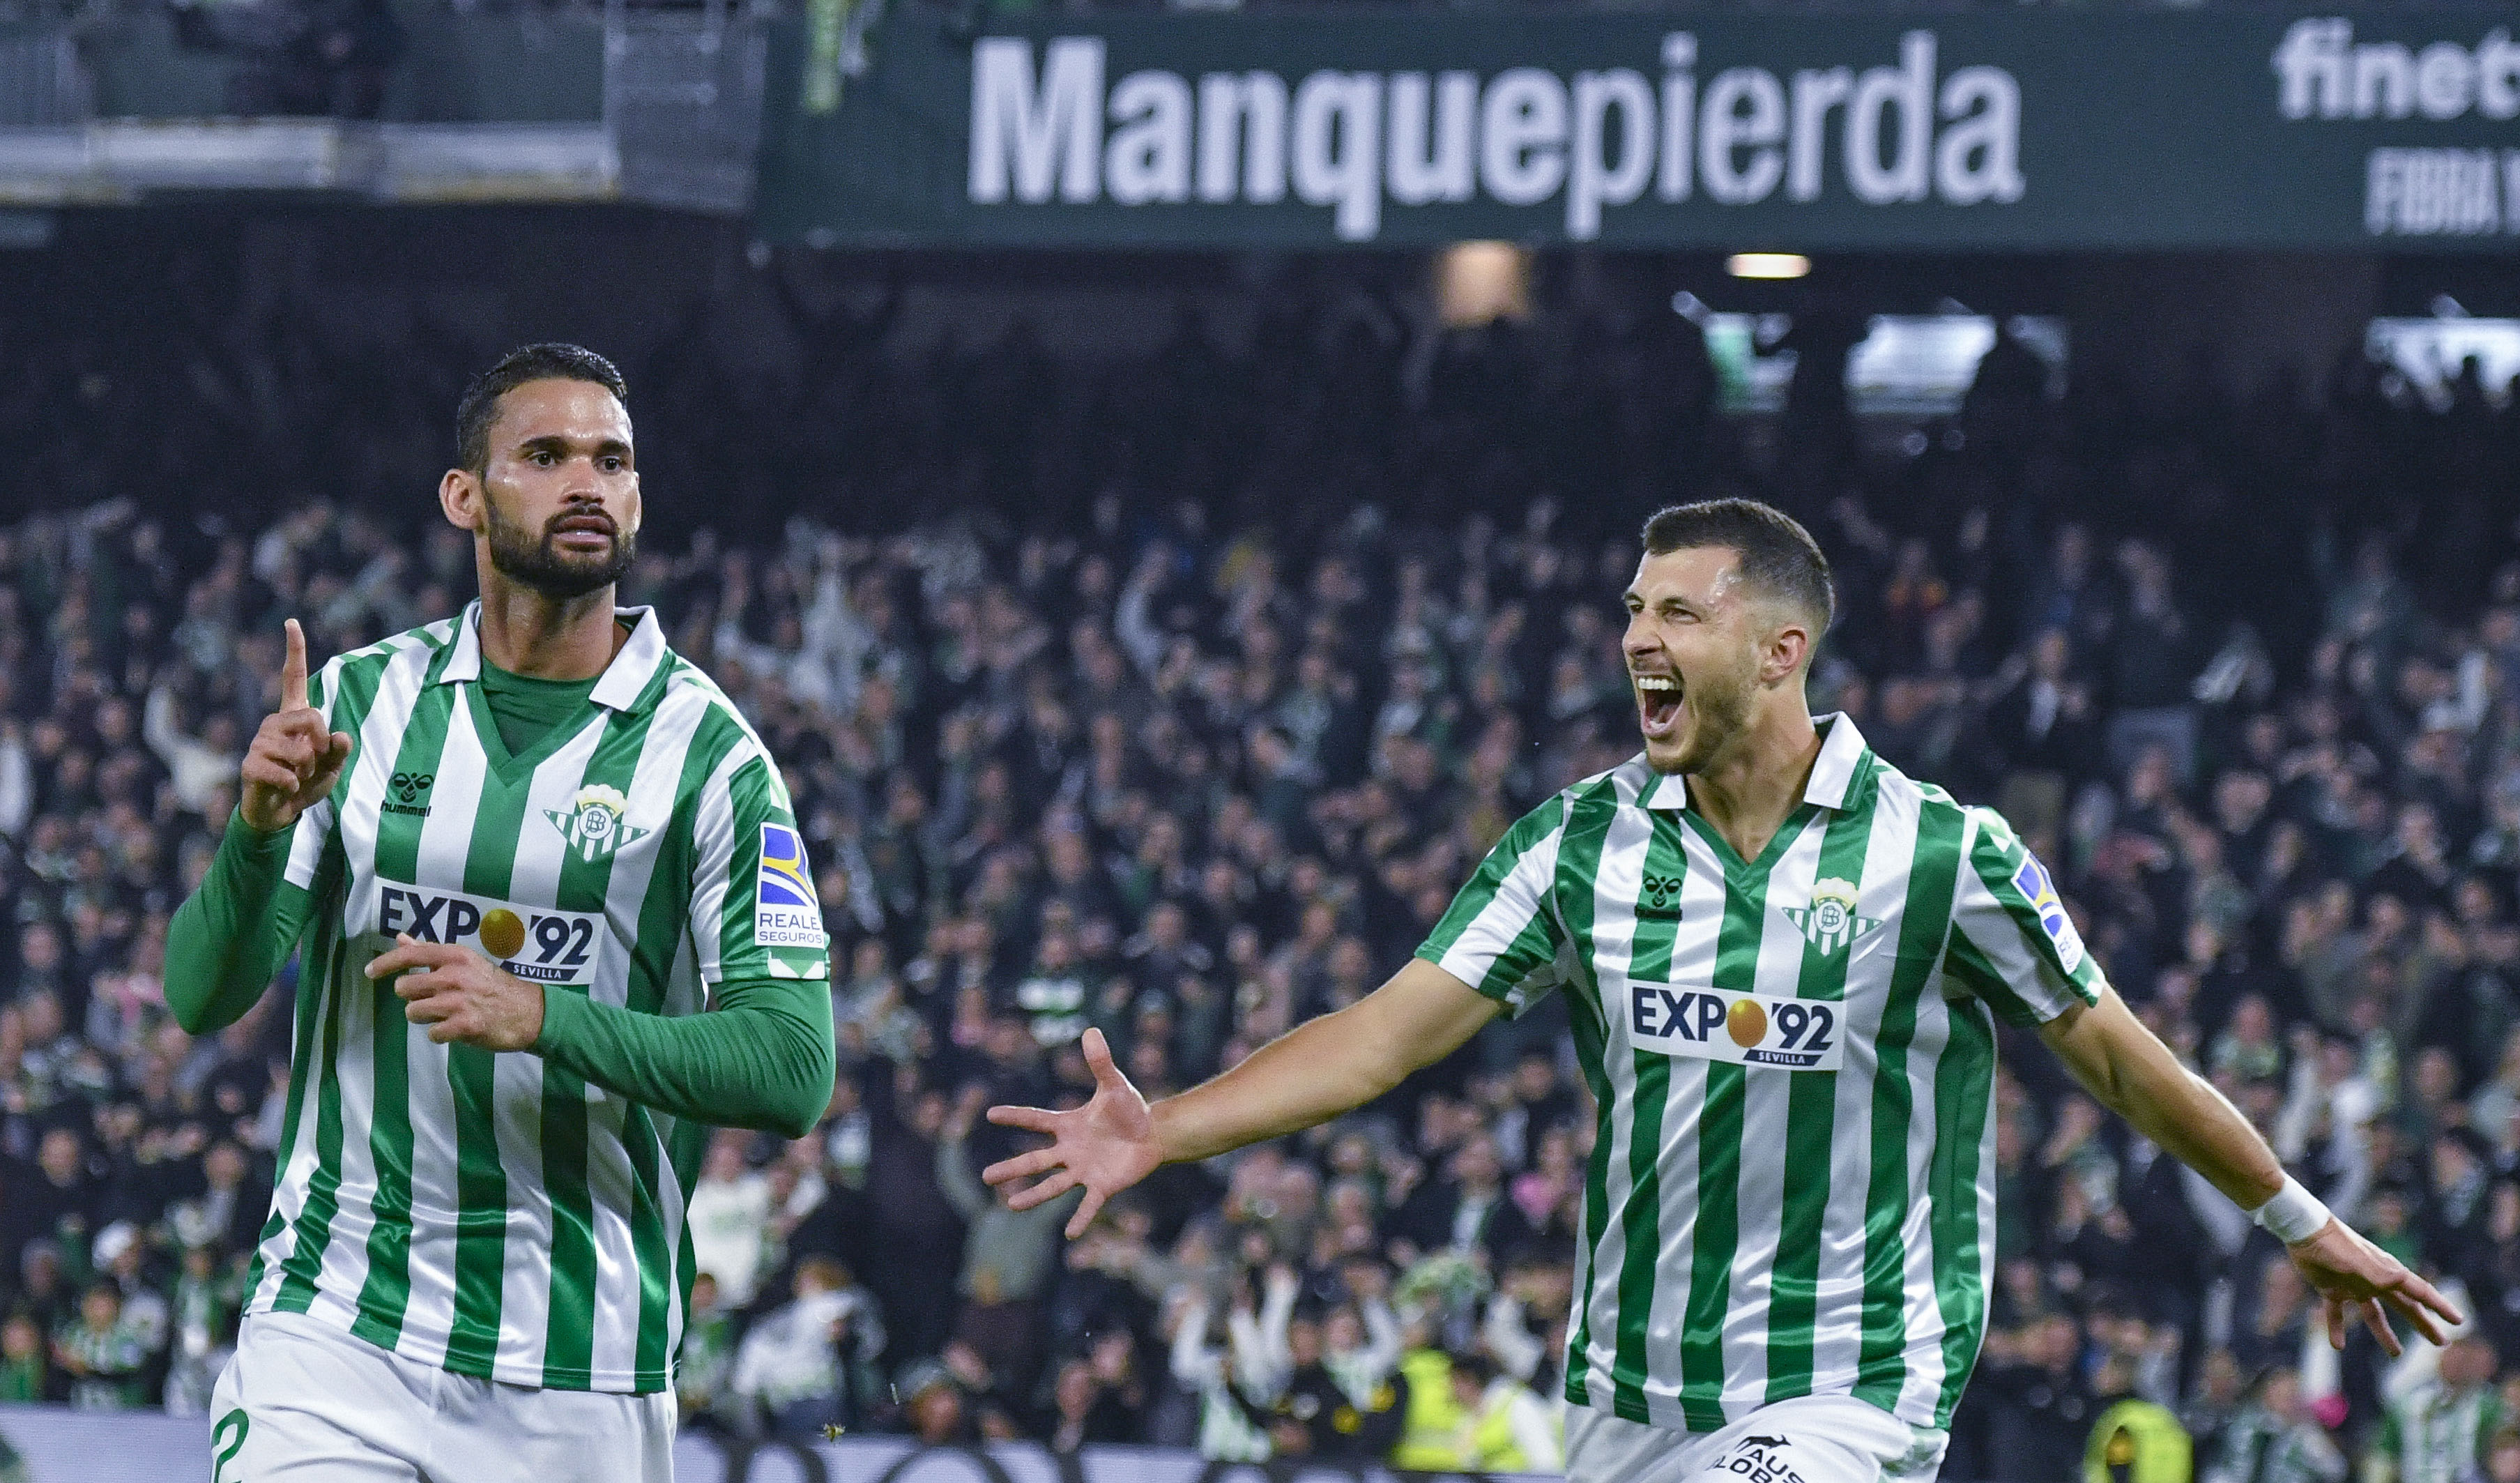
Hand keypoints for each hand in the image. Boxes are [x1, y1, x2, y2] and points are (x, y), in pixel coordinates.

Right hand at [240, 619, 353, 832]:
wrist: (279, 813)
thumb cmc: (305, 784)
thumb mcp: (331, 768)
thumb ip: (339, 751)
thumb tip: (341, 735)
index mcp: (294, 717)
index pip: (293, 678)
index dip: (294, 651)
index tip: (292, 622)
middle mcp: (274, 723)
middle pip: (313, 717)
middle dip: (322, 744)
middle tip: (314, 763)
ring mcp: (260, 742)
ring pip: (301, 749)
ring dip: (308, 769)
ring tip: (297, 777)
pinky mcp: (251, 764)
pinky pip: (286, 772)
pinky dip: (294, 785)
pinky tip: (286, 788)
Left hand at [367, 934, 546, 1050]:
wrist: (530, 1013)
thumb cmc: (494, 986)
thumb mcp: (466, 963)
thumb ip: (430, 953)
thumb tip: (401, 938)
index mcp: (455, 956)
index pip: (410, 955)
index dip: (385, 964)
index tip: (369, 972)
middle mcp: (454, 976)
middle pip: (405, 987)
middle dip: (413, 997)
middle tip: (433, 1000)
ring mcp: (458, 1001)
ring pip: (413, 1012)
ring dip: (425, 1017)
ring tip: (445, 1016)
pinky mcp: (464, 1026)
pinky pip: (432, 1034)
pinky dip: (440, 1034)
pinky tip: (456, 1029)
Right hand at [982, 1028, 1160, 1238]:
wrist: (1152, 1134)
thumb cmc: (1129, 1109)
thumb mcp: (1115, 1085)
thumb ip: (1101, 1062)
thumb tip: (1091, 1030)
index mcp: (1068, 1125)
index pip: (1037, 1120)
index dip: (1016, 1117)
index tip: (991, 1114)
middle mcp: (1070, 1150)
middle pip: (1036, 1160)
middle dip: (1012, 1169)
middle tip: (986, 1177)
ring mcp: (1084, 1170)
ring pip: (1054, 1186)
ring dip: (1034, 1195)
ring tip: (1011, 1205)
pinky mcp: (1102, 1186)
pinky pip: (1089, 1205)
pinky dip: (1081, 1219)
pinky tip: (1070, 1235)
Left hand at [2287, 1217, 2462, 1356]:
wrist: (2303, 1231)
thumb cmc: (2334, 1245)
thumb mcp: (2358, 1261)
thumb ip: (2378, 1273)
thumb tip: (2402, 1282)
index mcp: (2387, 1273)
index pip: (2420, 1292)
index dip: (2439, 1306)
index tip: (2458, 1320)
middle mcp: (2374, 1281)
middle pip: (2405, 1307)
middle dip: (2423, 1324)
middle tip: (2441, 1342)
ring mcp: (2353, 1286)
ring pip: (2374, 1315)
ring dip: (2385, 1334)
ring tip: (2396, 1354)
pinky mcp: (2330, 1288)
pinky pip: (2336, 1314)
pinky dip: (2337, 1329)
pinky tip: (2338, 1346)